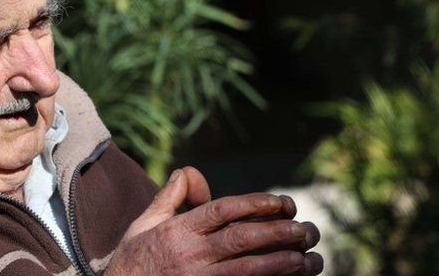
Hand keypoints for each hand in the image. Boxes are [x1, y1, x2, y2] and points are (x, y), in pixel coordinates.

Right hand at [104, 167, 322, 274]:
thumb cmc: (131, 260)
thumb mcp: (144, 223)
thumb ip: (169, 197)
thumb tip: (189, 172)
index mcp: (178, 231)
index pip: (222, 210)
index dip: (254, 203)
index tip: (281, 201)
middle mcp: (190, 254)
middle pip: (241, 239)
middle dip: (277, 232)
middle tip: (305, 229)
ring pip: (246, 270)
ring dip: (280, 264)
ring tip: (307, 259)